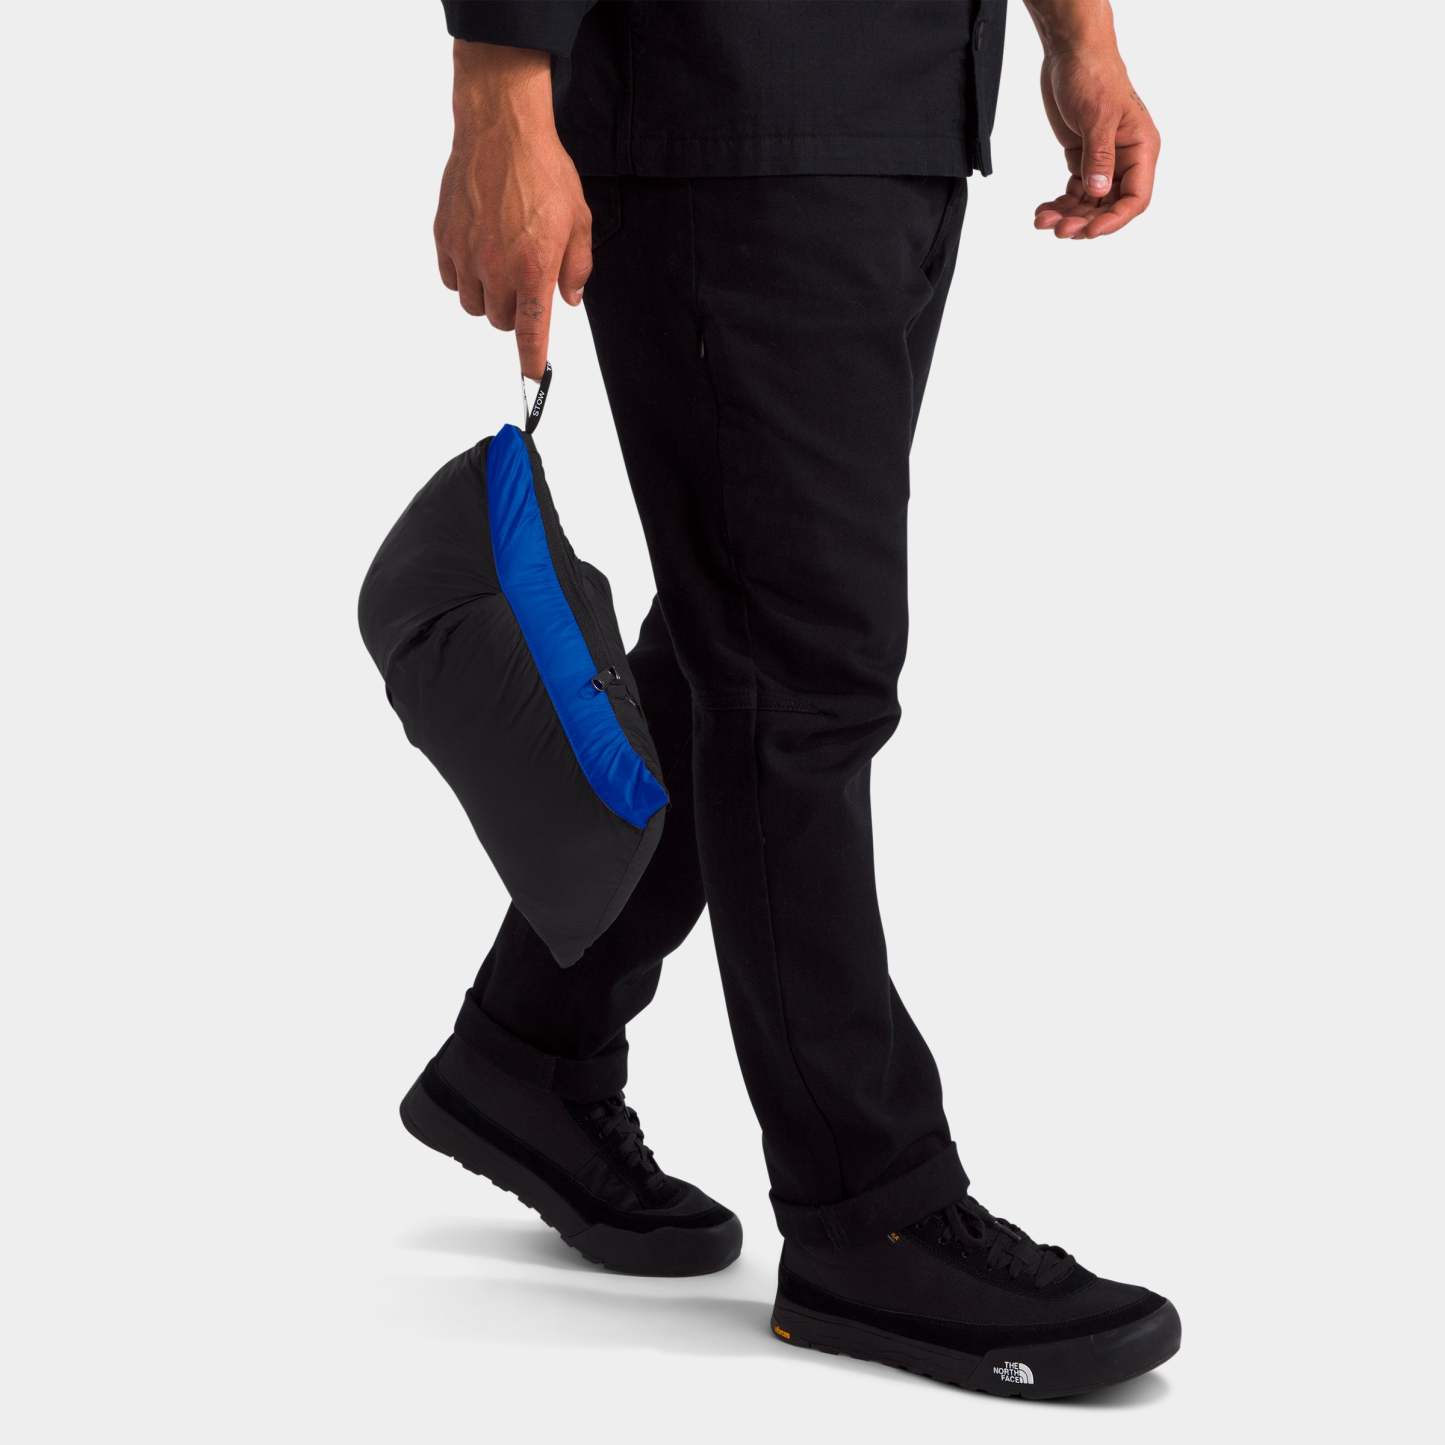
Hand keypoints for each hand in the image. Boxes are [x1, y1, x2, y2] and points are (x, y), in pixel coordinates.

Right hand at [434, 43, 590, 377]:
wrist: (501, 130)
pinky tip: (478, 253)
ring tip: (500, 267)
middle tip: (524, 284)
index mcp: (534, 269)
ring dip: (488, 298)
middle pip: (501, 322)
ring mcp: (467, 254)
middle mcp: (497, 268)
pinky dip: (464, 278)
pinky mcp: (445, 239)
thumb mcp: (579, 220)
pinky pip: (452, 280)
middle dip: (514, 313)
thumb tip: (569, 299)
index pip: (531, 332)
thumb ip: (577, 267)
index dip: (531, 359)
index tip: (531, 376)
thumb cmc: (543, 171)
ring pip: (474, 306)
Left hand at [1033, 47, 1159, 238]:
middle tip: (1058, 229)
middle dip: (1084, 220)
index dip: (1115, 219)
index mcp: (1141, 149)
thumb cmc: (1093, 75)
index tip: (1090, 231)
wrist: (1071, 53)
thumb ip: (1099, 157)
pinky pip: (1075, 191)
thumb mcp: (1097, 117)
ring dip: (1067, 215)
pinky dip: (1060, 203)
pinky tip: (1043, 210)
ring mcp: (1104, 161)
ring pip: (1089, 203)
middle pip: (1109, 206)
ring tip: (1042, 220)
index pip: (1136, 197)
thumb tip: (1099, 192)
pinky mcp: (1083, 159)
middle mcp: (1126, 159)